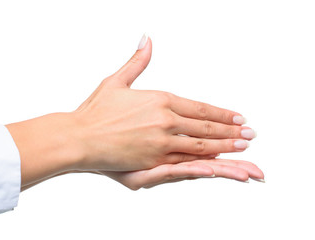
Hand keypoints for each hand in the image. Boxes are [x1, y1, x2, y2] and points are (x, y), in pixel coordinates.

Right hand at [7, 34, 256, 187]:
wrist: (78, 137)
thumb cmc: (95, 111)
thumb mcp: (116, 80)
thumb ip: (137, 61)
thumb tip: (146, 39)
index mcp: (159, 100)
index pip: (200, 108)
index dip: (222, 114)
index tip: (238, 118)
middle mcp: (165, 122)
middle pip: (206, 128)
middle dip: (231, 131)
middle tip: (250, 134)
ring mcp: (160, 143)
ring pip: (200, 146)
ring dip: (224, 147)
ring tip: (242, 148)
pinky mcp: (152, 162)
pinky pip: (185, 163)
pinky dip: (205, 162)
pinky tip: (218, 163)